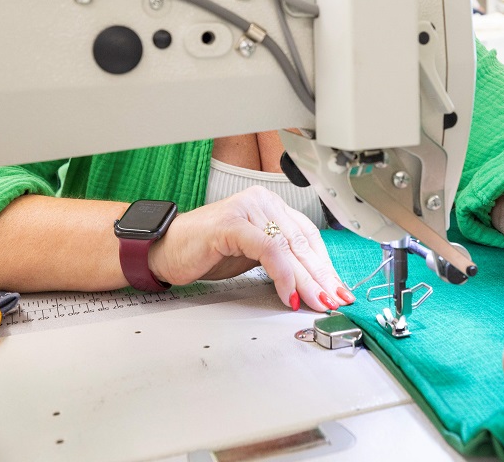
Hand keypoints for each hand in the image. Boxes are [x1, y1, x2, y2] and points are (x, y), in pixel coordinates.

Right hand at [147, 186, 354, 311]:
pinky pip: (268, 249)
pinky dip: (282, 274)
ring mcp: (247, 210)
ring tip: (317, 301)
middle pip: (302, 243)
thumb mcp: (251, 256)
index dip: (325, 264)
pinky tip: (289, 294)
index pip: (308, 236)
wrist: (164, 250)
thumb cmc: (205, 252)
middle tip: (335, 299)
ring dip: (306, 280)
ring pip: (288, 247)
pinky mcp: (232, 224)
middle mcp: (261, 202)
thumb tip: (313, 286)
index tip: (338, 289)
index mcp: (270, 205)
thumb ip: (279, 261)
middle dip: (321, 276)